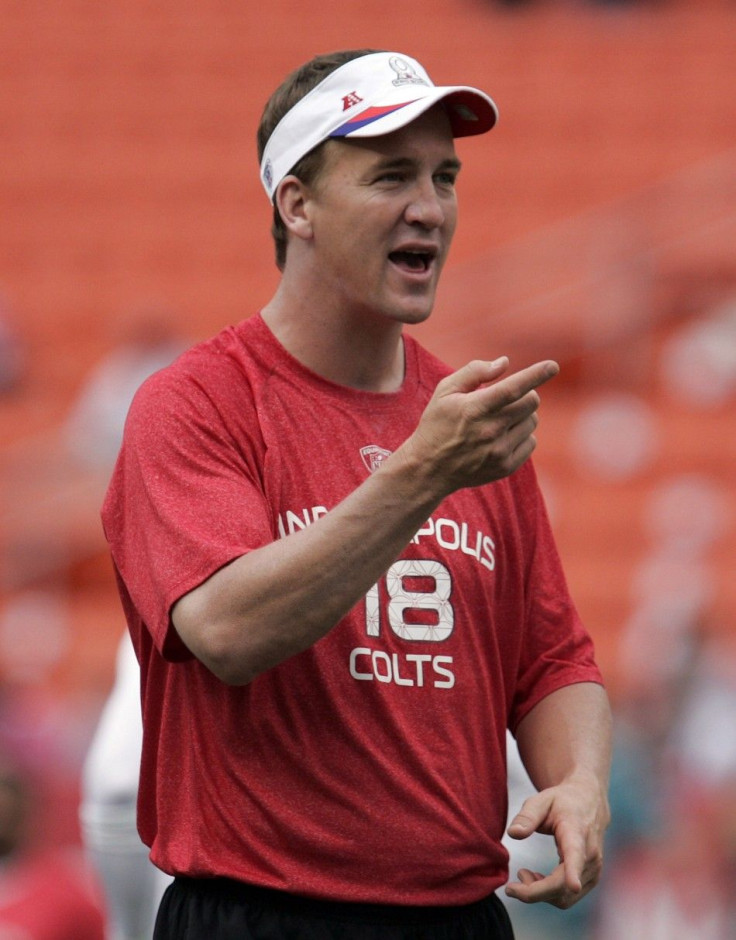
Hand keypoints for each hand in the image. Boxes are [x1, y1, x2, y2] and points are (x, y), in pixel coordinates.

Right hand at [405, 357, 558, 494]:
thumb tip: (505, 363)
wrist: (428, 469)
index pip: (512, 388)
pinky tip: (502, 436)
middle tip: (507, 398)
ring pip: (532, 421)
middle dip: (524, 394)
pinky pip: (531, 442)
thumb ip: (474, 371)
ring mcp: (499, 451)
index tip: (552, 366)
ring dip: (522, 415)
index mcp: (475, 408)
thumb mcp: (445, 391)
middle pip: (530, 402)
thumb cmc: (437, 424)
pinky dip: (522, 434)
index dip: (535, 375)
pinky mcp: (505, 467)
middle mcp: (490, 430)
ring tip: (500, 420)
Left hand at [504, 772, 609, 908]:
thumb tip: (513, 834)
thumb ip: (526, 816)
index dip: (573, 871)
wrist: (589, 803)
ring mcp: (593, 870)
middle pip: (562, 885)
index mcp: (577, 831)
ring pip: (564, 897)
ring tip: (523, 873)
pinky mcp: (591, 880)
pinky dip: (548, 894)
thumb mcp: (540, 800)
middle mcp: (590, 854)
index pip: (576, 853)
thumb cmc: (561, 802)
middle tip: (510, 887)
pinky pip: (568, 897)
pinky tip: (537, 879)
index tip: (573, 885)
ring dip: (539, 893)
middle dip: (533, 892)